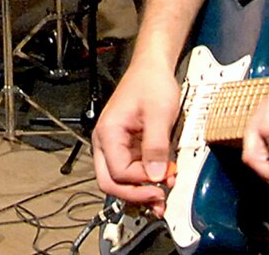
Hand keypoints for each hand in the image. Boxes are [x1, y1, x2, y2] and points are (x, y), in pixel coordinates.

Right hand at [91, 59, 180, 215]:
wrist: (153, 67)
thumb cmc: (151, 83)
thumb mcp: (158, 114)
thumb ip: (156, 146)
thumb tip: (156, 176)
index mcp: (108, 133)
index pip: (117, 172)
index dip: (139, 183)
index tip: (161, 184)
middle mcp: (107, 142)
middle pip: (110, 182)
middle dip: (134, 195)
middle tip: (158, 200)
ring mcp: (116, 145)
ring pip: (121, 180)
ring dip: (140, 191)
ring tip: (161, 198)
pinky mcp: (128, 146)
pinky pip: (133, 170)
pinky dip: (146, 179)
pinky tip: (161, 182)